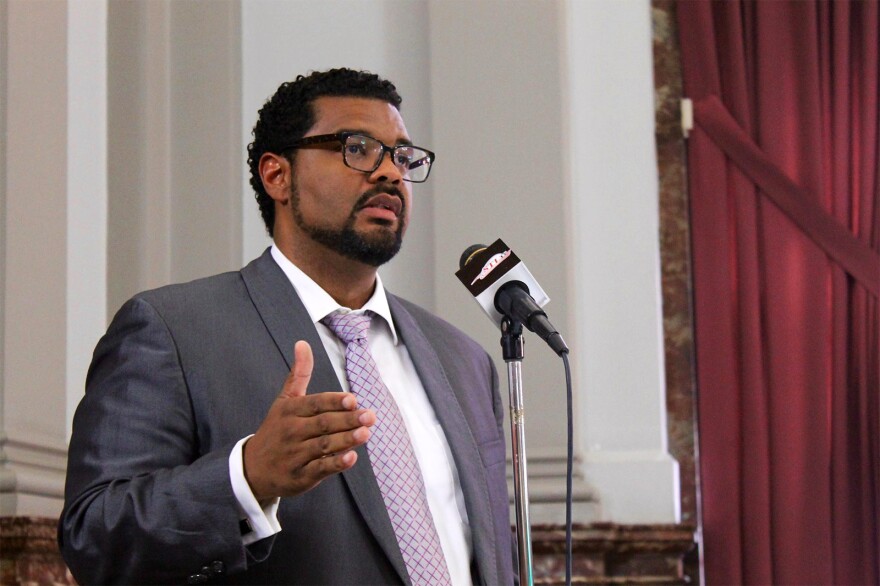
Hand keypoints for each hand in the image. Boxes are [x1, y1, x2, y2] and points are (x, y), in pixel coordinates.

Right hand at [243, 340, 374, 501]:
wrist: (252, 469)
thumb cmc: (275, 430)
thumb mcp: (284, 400)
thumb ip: (298, 374)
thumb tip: (303, 343)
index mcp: (290, 411)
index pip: (315, 404)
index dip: (334, 402)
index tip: (354, 399)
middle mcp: (292, 432)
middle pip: (323, 424)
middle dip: (347, 420)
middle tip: (370, 416)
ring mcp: (295, 455)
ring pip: (323, 445)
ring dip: (345, 440)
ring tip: (366, 434)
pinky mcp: (300, 476)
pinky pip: (319, 469)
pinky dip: (335, 464)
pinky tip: (352, 458)